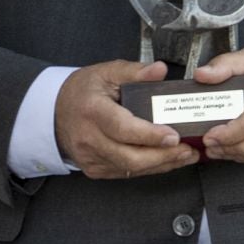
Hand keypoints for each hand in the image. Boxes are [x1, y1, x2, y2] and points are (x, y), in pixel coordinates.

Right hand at [55, 60, 199, 178]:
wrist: (55, 112)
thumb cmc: (83, 91)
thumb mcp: (107, 72)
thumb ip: (135, 71)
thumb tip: (160, 70)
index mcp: (92, 111)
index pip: (122, 128)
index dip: (149, 136)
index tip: (173, 136)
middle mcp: (89, 138)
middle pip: (129, 157)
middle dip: (162, 156)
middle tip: (187, 149)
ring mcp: (91, 157)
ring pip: (130, 169)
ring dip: (161, 164)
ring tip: (185, 155)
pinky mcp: (95, 169)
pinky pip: (126, 173)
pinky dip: (150, 168)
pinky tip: (168, 161)